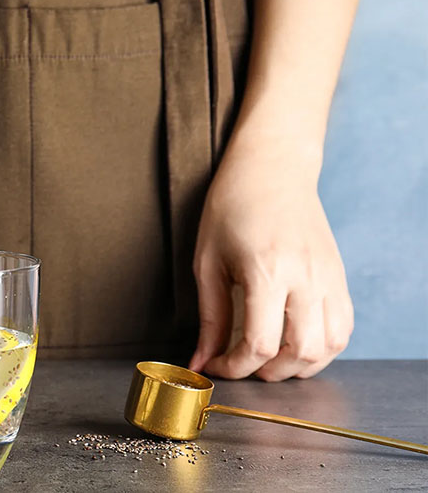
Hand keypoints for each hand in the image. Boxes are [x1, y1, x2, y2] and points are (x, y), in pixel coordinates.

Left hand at [188, 140, 352, 381]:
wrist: (272, 169)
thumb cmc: (232, 208)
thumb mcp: (208, 261)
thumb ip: (209, 316)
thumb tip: (201, 360)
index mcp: (266, 271)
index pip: (259, 343)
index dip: (235, 366)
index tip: (218, 366)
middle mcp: (305, 277)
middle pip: (299, 351)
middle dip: (269, 372)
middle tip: (244, 366)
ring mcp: (328, 277)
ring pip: (330, 345)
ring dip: (300, 365)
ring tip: (270, 360)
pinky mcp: (339, 276)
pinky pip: (343, 327)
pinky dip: (322, 348)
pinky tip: (295, 344)